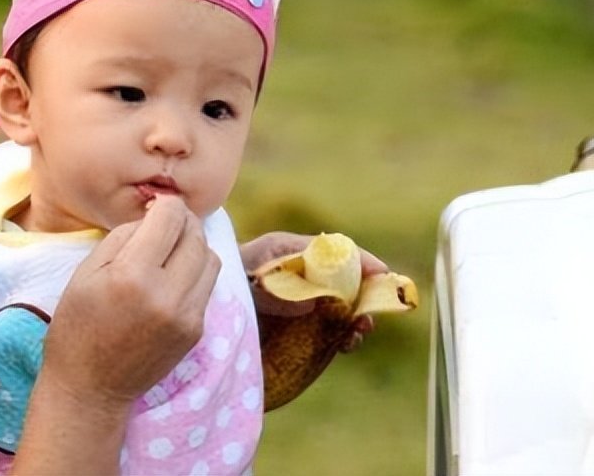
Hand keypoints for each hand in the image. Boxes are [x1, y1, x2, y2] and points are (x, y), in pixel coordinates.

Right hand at [45, 194, 221, 408]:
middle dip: (181, 221)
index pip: (170, 218)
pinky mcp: (197, 330)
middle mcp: (167, 295)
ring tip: (171, 249)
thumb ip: (123, 236)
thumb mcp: (86, 272)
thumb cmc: (78, 325)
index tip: (154, 205)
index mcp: (133, 276)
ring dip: (194, 245)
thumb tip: (155, 215)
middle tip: (164, 222)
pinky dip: (195, 271)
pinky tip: (172, 276)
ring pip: (211, 258)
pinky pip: (208, 285)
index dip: (164, 204)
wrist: (91, 388)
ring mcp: (187, 316)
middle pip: (195, 235)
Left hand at [241, 231, 386, 351]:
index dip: (362, 260)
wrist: (212, 301)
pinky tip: (344, 344)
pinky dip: (342, 337)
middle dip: (366, 295)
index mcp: (295, 251)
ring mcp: (306, 301)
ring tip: (357, 333)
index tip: (382, 272)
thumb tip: (309, 304)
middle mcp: (306, 275)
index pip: (337, 250)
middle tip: (370, 312)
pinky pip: (330, 331)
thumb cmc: (231, 275)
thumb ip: (277, 282)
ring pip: (343, 308)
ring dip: (356, 319)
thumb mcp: (251, 268)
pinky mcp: (301, 327)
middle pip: (348, 282)